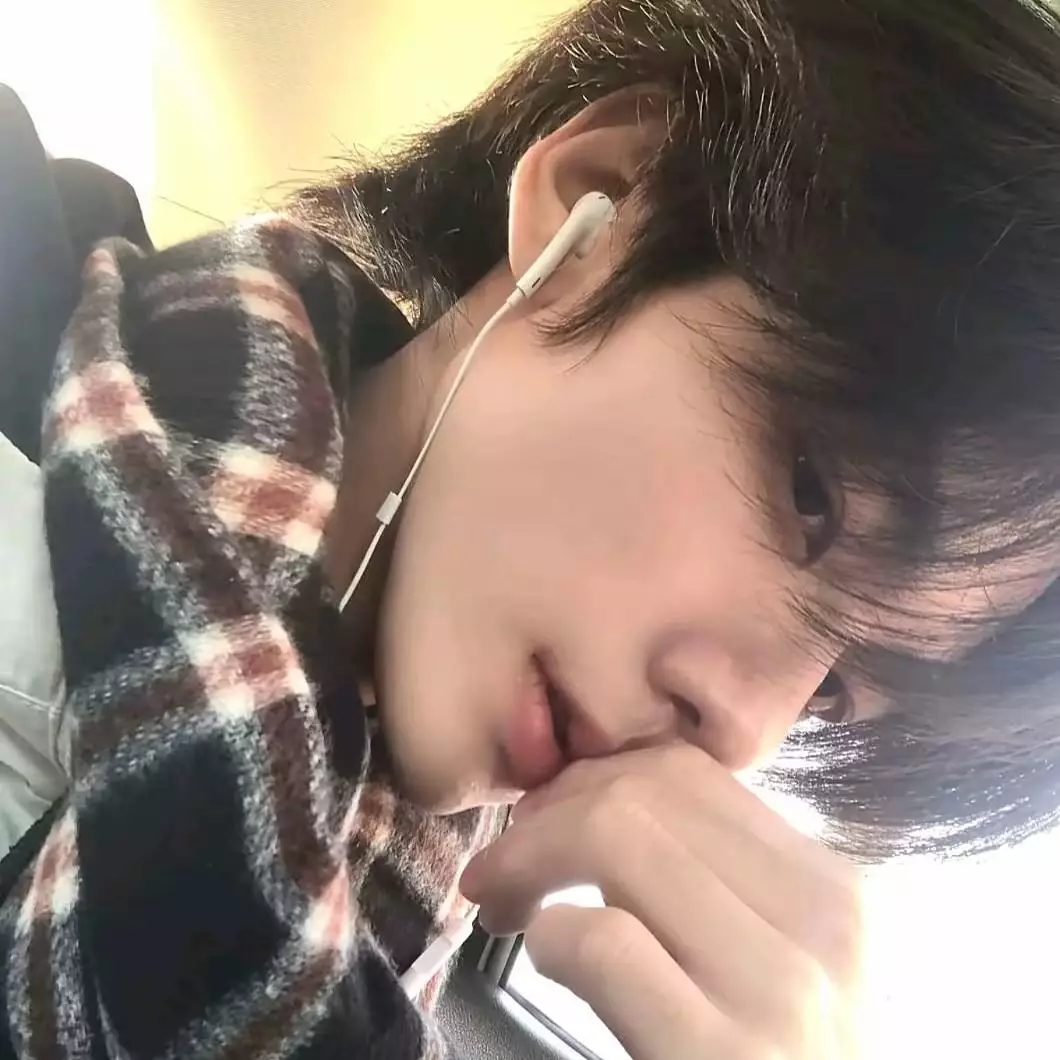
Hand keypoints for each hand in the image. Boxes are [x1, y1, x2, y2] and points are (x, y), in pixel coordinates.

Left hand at [459, 745, 864, 1059]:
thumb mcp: (777, 957)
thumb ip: (721, 880)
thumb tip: (603, 798)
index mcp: (831, 886)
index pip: (687, 771)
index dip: (591, 779)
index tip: (545, 820)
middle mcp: (823, 920)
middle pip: (644, 791)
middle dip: (546, 811)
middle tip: (504, 864)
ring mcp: (781, 988)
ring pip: (618, 836)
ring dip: (529, 858)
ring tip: (504, 903)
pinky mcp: (722, 1059)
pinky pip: (603, 940)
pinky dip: (548, 933)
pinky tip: (543, 957)